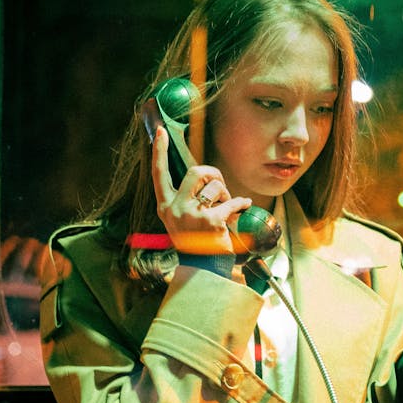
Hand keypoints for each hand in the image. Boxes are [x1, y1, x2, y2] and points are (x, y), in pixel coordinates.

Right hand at [151, 125, 251, 253]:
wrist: (203, 270)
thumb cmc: (196, 244)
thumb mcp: (182, 221)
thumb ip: (188, 200)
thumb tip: (205, 179)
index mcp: (166, 207)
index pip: (159, 174)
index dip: (159, 151)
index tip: (160, 132)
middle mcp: (175, 208)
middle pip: (196, 171)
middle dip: (213, 174)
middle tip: (220, 189)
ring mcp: (192, 214)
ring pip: (215, 186)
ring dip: (226, 194)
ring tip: (226, 209)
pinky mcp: (211, 220)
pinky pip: (232, 202)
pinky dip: (241, 203)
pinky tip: (243, 207)